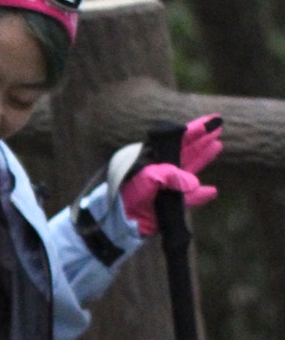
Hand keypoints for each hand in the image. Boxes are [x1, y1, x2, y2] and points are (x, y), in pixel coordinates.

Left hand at [122, 115, 222, 236]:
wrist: (120, 219)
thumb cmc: (129, 193)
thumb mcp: (147, 178)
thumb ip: (170, 176)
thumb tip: (195, 183)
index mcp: (156, 159)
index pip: (179, 141)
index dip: (195, 130)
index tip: (212, 120)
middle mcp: (164, 170)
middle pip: (187, 151)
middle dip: (202, 140)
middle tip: (218, 127)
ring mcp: (168, 186)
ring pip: (191, 169)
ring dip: (204, 158)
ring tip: (218, 146)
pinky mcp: (171, 204)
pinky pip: (191, 199)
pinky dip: (201, 196)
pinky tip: (212, 191)